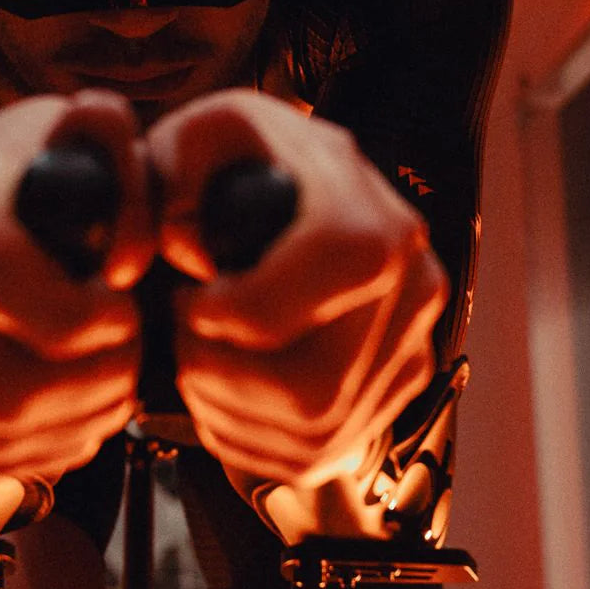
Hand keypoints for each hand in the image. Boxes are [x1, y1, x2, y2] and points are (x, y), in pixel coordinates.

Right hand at [0, 90, 153, 484]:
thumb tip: (122, 255)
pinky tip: (78, 403)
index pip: (11, 304)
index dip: (87, 322)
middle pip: (4, 397)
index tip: (125, 304)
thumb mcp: (89, 127)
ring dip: (80, 422)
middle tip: (131, 352)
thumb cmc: (44, 158)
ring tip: (115, 379)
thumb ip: (119, 151)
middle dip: (95, 387)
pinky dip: (46, 442)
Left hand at [147, 90, 448, 494]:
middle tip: (187, 336)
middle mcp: (412, 283)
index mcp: (369, 219)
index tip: (193, 301)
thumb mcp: (198, 136)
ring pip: (313, 434)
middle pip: (313, 392)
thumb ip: (176, 176)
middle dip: (221, 379)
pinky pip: (322, 452)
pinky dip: (253, 436)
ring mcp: (413, 343)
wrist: (300, 187)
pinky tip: (226, 389)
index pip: (314, 295)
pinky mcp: (397, 387)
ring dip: (229, 412)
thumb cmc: (243, 164)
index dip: (235, 318)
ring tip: (198, 361)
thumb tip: (192, 254)